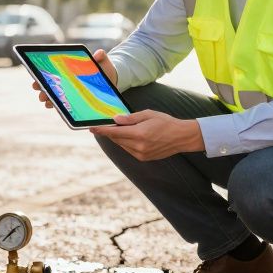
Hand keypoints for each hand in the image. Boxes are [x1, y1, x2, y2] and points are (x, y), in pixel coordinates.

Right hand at [31, 49, 118, 110]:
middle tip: (39, 90)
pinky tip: (52, 106)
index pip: (53, 72)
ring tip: (46, 101)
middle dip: (42, 88)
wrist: (111, 79)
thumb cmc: (104, 68)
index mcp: (69, 69)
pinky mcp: (74, 99)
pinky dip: (56, 105)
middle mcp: (66, 80)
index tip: (36, 77)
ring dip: (48, 98)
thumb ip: (101, 57)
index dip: (42, 75)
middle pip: (50, 84)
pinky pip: (62, 103)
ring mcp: (69, 90)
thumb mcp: (103, 61)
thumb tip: (99, 53)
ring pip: (54, 94)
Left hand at [89, 109, 204, 160]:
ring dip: (119, 137)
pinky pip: (129, 150)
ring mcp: (141, 154)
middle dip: (110, 132)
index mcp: (139, 134)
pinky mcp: (143, 158)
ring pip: (122, 145)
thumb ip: (130, 118)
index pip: (114, 132)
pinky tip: (132, 136)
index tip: (91, 128)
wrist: (181, 137)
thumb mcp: (147, 114)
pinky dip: (126, 143)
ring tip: (123, 128)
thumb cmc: (165, 122)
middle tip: (108, 124)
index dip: (102, 130)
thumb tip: (115, 120)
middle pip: (116, 139)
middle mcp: (138, 146)